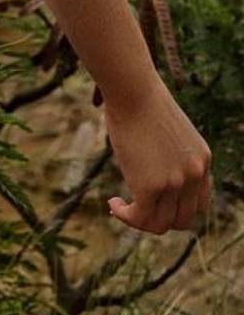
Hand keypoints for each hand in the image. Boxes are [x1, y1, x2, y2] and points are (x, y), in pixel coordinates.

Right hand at [105, 78, 211, 234]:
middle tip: (135, 208)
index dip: (176, 209)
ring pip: (160, 224)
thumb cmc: (141, 100)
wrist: (133, 90)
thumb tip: (150, 166)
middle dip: (158, 219)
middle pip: (183, 220)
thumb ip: (167, 152)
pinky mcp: (151, 186)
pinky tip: (112, 202)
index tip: (154, 202)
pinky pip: (140, 217)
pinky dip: (125, 215)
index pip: (199, 204)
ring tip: (119, 205)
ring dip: (138, 220)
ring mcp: (175, 182)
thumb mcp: (166, 130)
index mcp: (203, 160)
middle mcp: (195, 174)